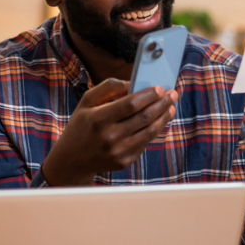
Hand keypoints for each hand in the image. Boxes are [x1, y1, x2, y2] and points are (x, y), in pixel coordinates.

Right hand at [40, 78, 178, 186]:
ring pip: (149, 131)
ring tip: (171, 107)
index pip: (130, 104)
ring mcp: (118, 151)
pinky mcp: (124, 161)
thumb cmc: (81, 125)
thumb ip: (107, 87)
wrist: (72, 159)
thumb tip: (132, 83)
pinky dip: (154, 130)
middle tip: (172, 94)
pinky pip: (144, 143)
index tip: (160, 88)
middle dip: (162, 104)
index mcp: (98, 119)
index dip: (148, 95)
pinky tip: (158, 121)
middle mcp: (109, 137)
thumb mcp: (86, 101)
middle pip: (144, 117)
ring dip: (163, 117)